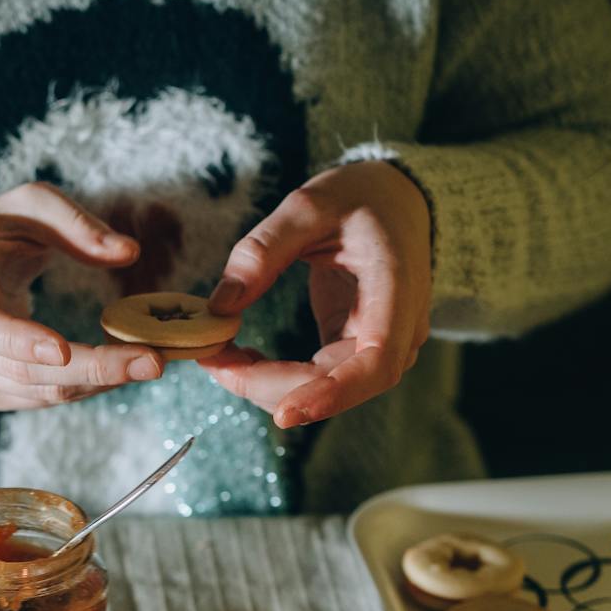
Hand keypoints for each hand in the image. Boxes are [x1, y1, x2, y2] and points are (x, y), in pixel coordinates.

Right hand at [0, 182, 165, 409]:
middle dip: (91, 368)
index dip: (16, 340)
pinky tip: (123, 369)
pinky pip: (46, 399)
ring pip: (41, 393)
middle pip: (24, 371)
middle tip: (151, 361)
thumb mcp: (27, 206)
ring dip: (99, 381)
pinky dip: (88, 386)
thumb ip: (74, 223)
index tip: (62, 349)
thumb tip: (128, 251)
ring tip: (150, 363)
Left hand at [198, 161, 431, 427]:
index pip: (378, 362)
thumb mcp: (309, 204)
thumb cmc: (360, 197)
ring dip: (267, 386)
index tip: (286, 413)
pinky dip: (273, 376)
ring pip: (324, 390)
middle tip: (213, 363)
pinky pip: (315, 377)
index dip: (335, 394)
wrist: (394, 200)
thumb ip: (263, 249)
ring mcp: (377, 344)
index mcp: (397, 289)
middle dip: (273, 387)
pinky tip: (237, 358)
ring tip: (216, 358)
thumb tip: (220, 306)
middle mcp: (396, 330)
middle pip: (340, 385)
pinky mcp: (353, 347)